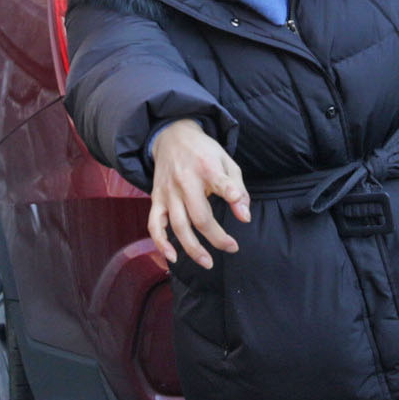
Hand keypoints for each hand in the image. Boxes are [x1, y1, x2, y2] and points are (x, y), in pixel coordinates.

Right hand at [145, 118, 248, 269]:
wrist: (172, 136)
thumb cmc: (204, 152)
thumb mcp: (226, 161)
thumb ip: (237, 188)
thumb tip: (244, 217)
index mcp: (206, 168)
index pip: (219, 182)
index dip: (230, 194)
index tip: (241, 211)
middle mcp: (185, 181)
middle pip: (199, 216)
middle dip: (216, 237)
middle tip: (232, 247)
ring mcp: (168, 192)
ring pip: (178, 226)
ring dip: (192, 248)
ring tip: (208, 263)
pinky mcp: (156, 199)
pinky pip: (154, 225)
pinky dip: (160, 243)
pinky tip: (171, 258)